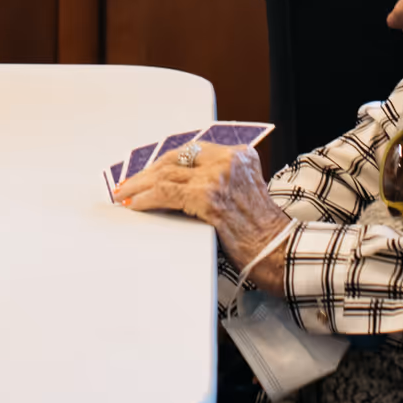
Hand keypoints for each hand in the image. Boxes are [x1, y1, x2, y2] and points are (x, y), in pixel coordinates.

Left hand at [115, 143, 288, 290]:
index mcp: (239, 155)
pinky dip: (145, 199)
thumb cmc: (260, 231)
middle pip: (175, 159)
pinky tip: (135, 206)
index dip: (164, 162)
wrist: (277, 250)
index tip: (147, 173)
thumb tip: (175, 186)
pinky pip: (166, 193)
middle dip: (147, 173)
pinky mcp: (208, 197)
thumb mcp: (242, 192)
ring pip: (166, 174)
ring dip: (140, 187)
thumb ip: (217, 180)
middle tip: (128, 185)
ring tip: (124, 195)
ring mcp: (218, 177)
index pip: (191, 152)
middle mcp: (229, 160)